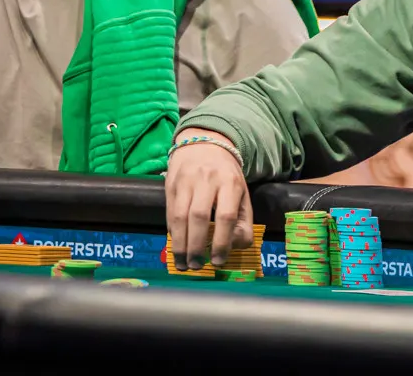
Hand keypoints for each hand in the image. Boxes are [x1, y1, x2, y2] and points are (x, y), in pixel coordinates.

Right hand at [165, 129, 253, 270]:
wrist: (204, 145)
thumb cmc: (226, 176)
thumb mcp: (242, 193)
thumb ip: (243, 220)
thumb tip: (236, 247)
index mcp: (231, 183)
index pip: (226, 215)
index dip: (223, 240)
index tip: (219, 261)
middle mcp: (207, 180)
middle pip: (199, 217)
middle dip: (197, 246)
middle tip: (197, 266)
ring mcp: (186, 181)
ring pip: (180, 216)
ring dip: (180, 244)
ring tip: (183, 263)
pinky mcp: (170, 185)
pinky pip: (169, 213)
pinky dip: (172, 233)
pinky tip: (176, 247)